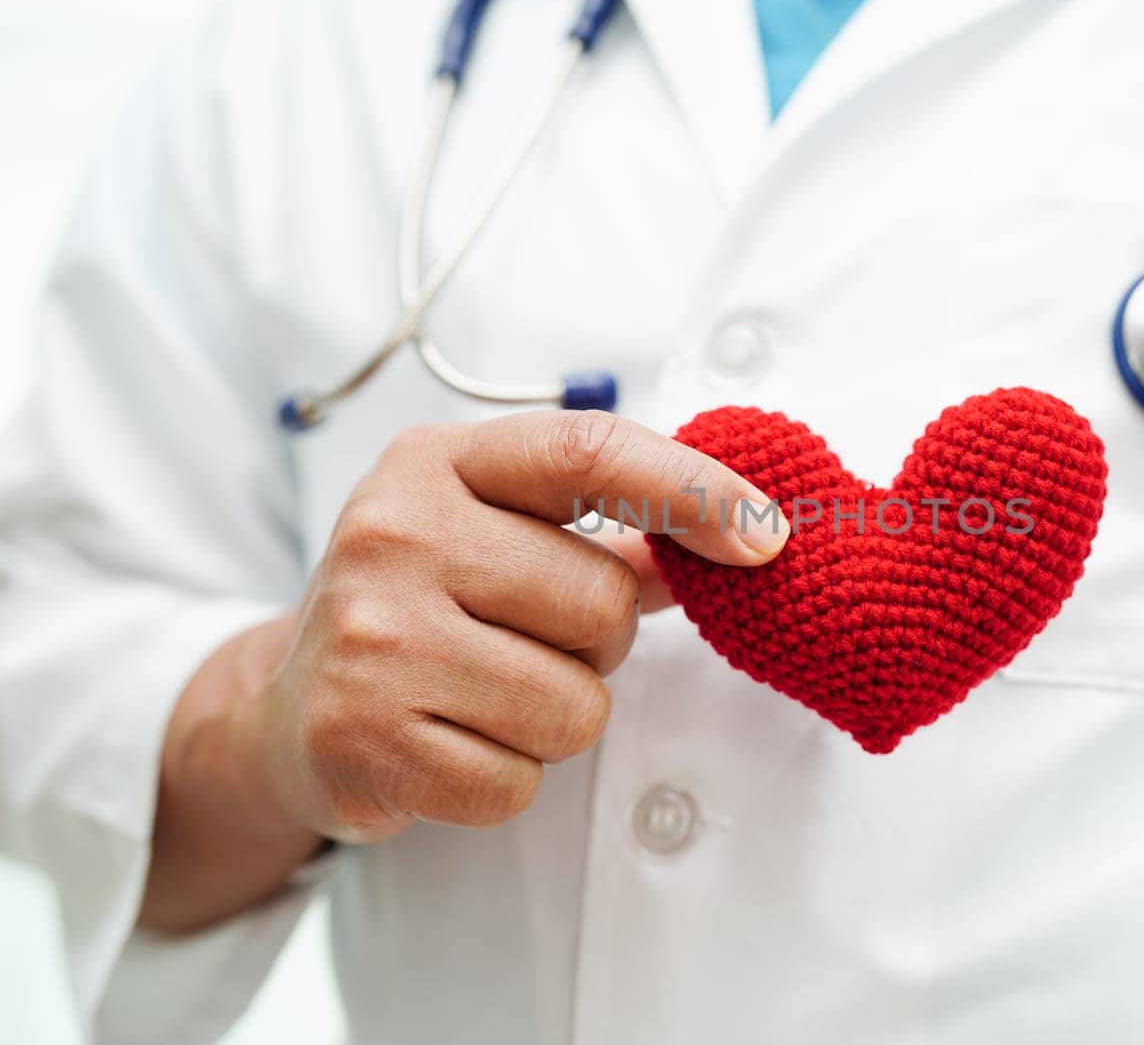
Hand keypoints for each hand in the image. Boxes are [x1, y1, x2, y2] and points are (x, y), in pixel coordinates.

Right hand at [242, 411, 786, 842]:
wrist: (283, 707)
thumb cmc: (422, 604)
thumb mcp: (493, 532)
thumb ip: (608, 530)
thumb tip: (744, 540)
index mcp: (438, 462)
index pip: (591, 451)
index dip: (694, 490)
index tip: (769, 538)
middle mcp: (393, 533)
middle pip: (603, 603)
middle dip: (596, 642)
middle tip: (526, 640)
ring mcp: (371, 637)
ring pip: (574, 707)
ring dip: (555, 716)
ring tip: (483, 693)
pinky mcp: (361, 738)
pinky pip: (518, 783)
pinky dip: (505, 778)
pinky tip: (448, 743)